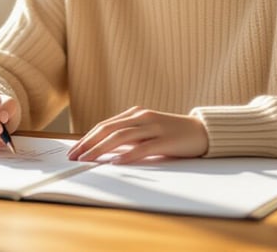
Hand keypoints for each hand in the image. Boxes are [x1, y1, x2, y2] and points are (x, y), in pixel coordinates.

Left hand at [66, 106, 207, 163]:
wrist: (202, 131)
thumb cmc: (172, 134)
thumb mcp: (147, 132)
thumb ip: (129, 138)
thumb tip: (105, 151)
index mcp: (135, 114)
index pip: (104, 125)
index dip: (87, 138)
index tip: (74, 150)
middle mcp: (142, 117)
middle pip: (108, 129)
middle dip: (88, 143)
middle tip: (74, 156)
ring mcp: (153, 127)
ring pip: (121, 136)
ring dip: (101, 149)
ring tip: (88, 159)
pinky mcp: (165, 140)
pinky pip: (143, 147)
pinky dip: (128, 154)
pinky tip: (116, 162)